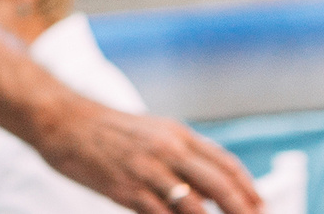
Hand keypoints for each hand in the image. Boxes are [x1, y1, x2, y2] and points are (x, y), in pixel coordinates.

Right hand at [33, 98, 263, 213]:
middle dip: (243, 211)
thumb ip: (179, 154)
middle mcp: (168, 149)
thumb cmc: (107, 129)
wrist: (63, 119)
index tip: (261, 207)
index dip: (248, 188)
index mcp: (176, 134)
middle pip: (219, 186)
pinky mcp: (126, 188)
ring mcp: (147, 170)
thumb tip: (207, 183)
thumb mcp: (151, 131)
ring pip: (195, 207)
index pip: (225, 163)